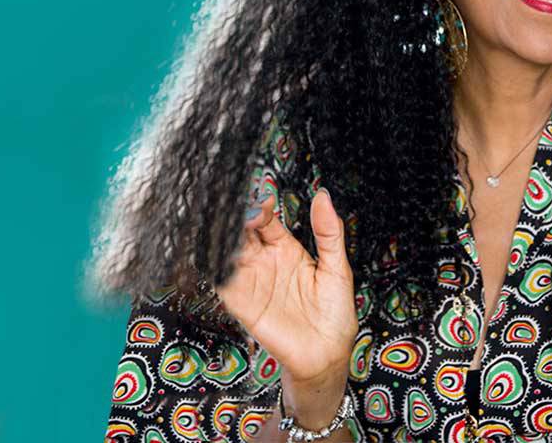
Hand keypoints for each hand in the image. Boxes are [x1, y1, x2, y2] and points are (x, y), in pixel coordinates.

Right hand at [220, 185, 358, 419]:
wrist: (327, 354)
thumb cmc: (334, 313)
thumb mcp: (337, 267)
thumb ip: (329, 232)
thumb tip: (323, 195)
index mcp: (286, 249)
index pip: (266, 221)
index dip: (260, 208)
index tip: (262, 201)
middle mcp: (264, 262)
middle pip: (241, 233)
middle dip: (235, 219)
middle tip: (236, 210)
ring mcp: (250, 282)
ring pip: (226, 253)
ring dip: (220, 239)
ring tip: (219, 224)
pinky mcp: (241, 304)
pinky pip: (222, 283)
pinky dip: (213, 268)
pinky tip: (214, 255)